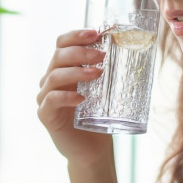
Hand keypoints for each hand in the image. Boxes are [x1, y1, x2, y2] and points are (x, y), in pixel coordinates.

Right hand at [36, 28, 112, 166]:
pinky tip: (81, 98)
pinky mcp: (45, 115)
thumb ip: (112, 70)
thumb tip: (138, 47)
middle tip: (101, 55)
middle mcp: (51, 80)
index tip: (96, 33)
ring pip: (53, 76)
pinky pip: (50, 100)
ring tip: (97, 73)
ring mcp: (45, 97)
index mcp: (65, 69)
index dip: (76, 35)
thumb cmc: (100, 117)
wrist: (92, 149)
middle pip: (58, 56)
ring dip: (76, 71)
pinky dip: (65, 96)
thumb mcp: (107, 90)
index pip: (62, 44)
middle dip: (80, 52)